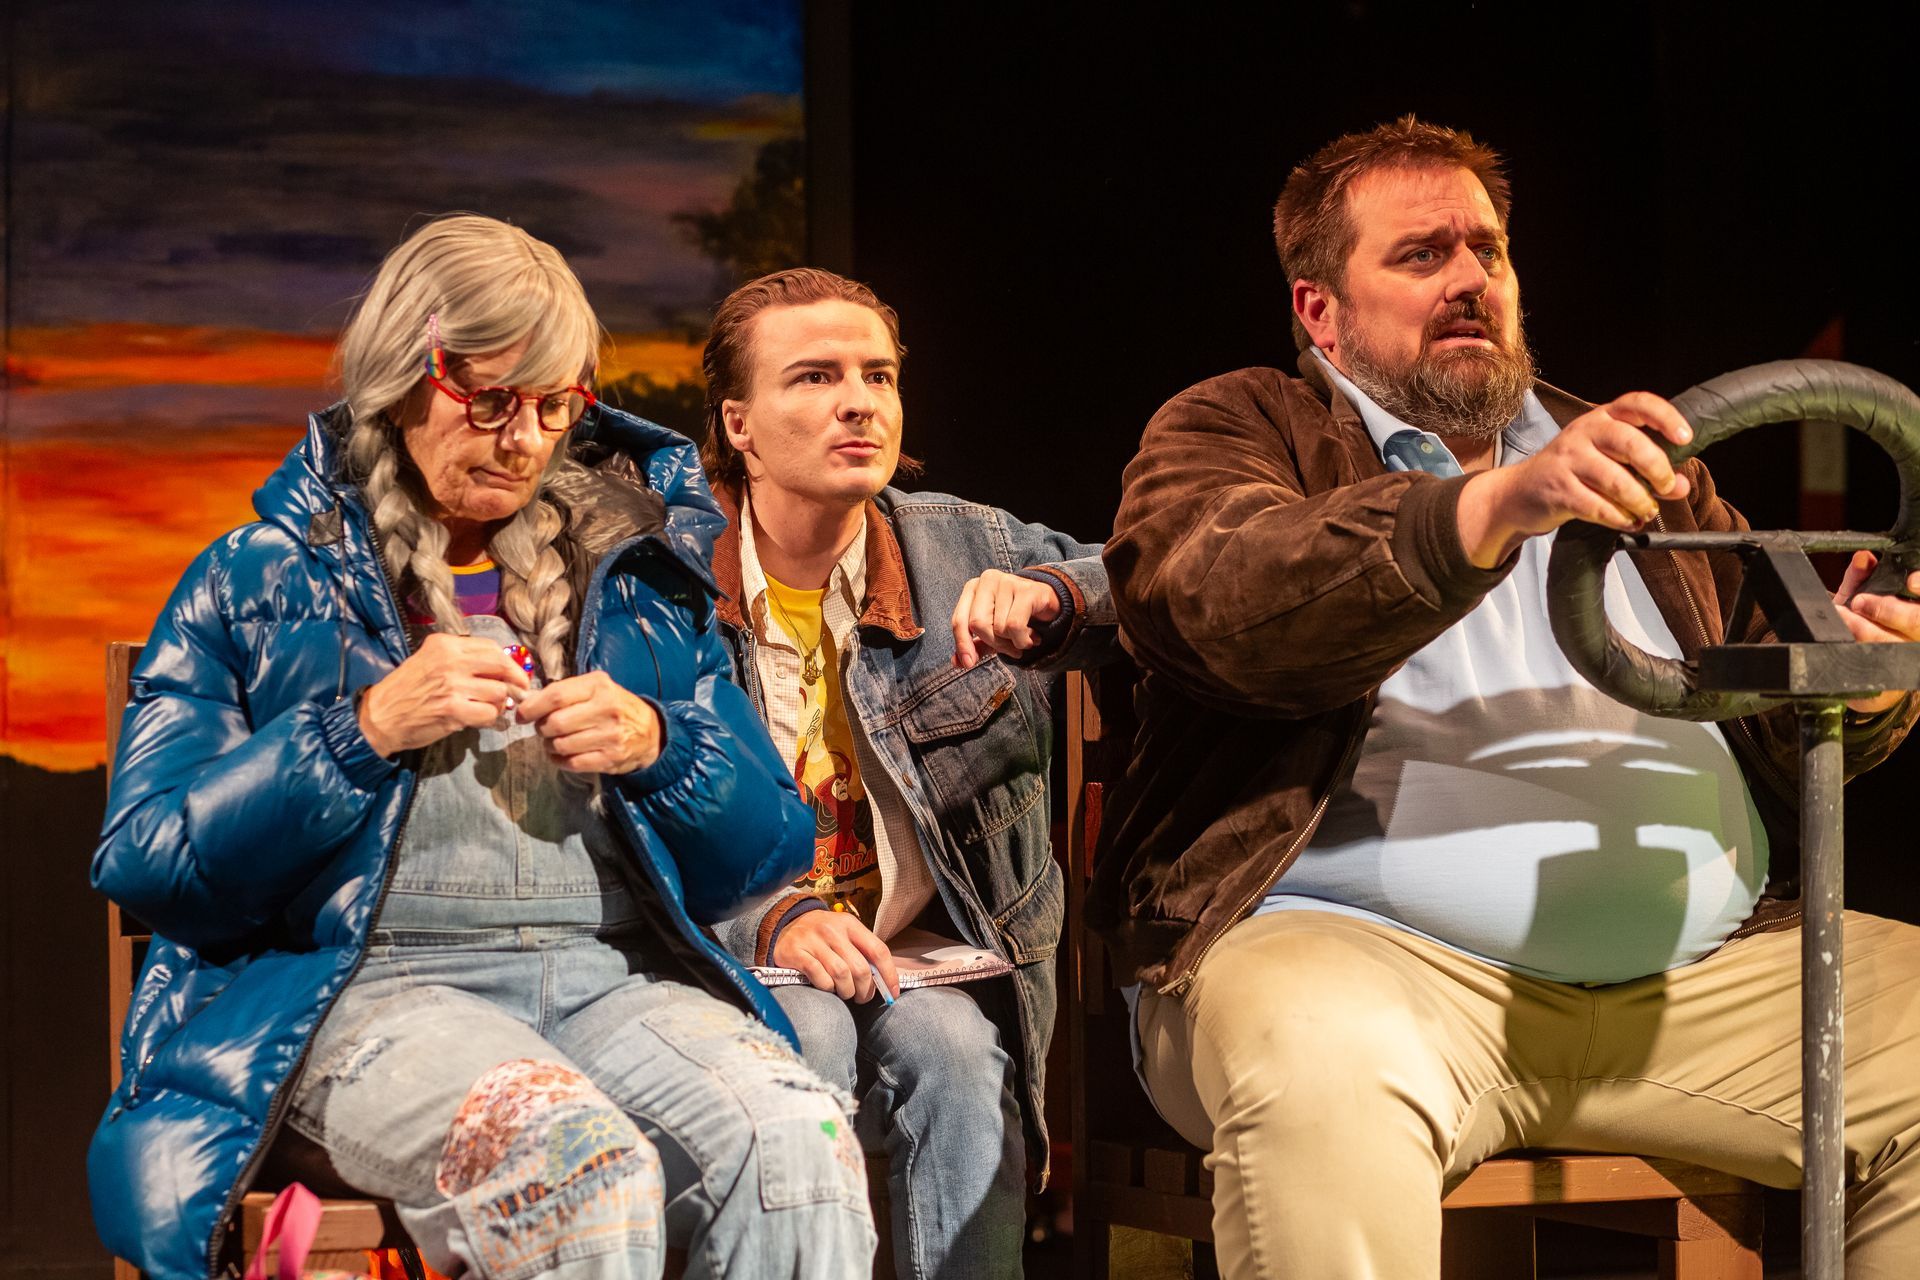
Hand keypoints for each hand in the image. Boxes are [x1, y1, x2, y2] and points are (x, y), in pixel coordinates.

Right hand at [358, 632, 530, 757]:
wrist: (379, 716)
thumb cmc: (406, 689)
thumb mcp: (428, 659)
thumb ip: (461, 658)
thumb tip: (499, 665)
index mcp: (445, 645)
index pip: (491, 647)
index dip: (508, 662)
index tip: (514, 672)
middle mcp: (450, 661)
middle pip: (502, 665)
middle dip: (516, 679)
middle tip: (519, 690)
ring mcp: (453, 686)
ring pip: (499, 692)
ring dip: (498, 703)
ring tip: (488, 706)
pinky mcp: (453, 710)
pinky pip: (489, 713)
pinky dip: (489, 718)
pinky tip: (478, 719)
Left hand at [515, 670, 662, 773]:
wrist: (651, 732)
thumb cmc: (615, 706)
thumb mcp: (596, 688)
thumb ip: (565, 692)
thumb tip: (527, 702)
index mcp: (599, 687)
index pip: (556, 696)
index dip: (532, 707)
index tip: (522, 715)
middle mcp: (606, 709)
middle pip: (555, 723)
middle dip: (541, 728)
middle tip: (543, 728)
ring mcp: (610, 736)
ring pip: (561, 745)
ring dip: (549, 745)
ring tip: (554, 741)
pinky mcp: (610, 759)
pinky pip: (572, 763)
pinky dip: (559, 760)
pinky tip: (561, 754)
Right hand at [772, 908, 899, 1001]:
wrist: (785, 925)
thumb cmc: (822, 936)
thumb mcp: (844, 933)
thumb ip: (862, 951)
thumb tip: (884, 980)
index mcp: (850, 924)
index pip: (879, 950)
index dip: (889, 975)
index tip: (892, 993)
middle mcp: (833, 930)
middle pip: (860, 968)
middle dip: (866, 990)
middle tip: (862, 997)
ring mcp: (813, 940)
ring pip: (841, 975)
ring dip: (847, 991)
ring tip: (845, 994)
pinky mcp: (796, 953)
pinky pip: (820, 978)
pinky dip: (828, 988)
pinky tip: (828, 988)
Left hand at [951, 569, 1061, 668]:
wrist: (1047, 603)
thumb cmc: (1015, 615)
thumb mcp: (992, 631)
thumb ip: (975, 645)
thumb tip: (957, 662)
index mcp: (972, 588)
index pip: (960, 619)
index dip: (962, 643)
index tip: (968, 663)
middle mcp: (987, 580)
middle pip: (978, 624)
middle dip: (994, 644)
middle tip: (1010, 649)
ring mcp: (1007, 582)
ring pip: (999, 628)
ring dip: (1013, 643)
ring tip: (1023, 639)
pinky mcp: (1027, 590)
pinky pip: (1015, 626)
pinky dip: (1023, 640)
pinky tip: (1032, 637)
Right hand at [1457, 391, 1693, 567]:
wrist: (1518, 494)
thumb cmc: (1572, 474)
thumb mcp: (1608, 462)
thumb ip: (1646, 470)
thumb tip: (1681, 486)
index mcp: (1601, 417)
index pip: (1637, 404)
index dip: (1666, 417)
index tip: (1685, 439)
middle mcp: (1584, 432)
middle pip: (1629, 442)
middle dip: (1656, 468)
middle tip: (1667, 487)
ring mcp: (1567, 460)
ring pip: (1615, 479)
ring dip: (1639, 500)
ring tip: (1646, 512)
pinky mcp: (1558, 489)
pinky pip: (1597, 506)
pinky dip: (1618, 518)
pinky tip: (1628, 523)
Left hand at [1831, 551, 1919, 715]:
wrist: (1847, 668)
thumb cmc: (1861, 625)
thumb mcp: (1859, 598)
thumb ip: (1861, 577)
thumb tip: (1863, 558)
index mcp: (1917, 614)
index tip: (1909, 581)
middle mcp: (1918, 636)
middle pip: (1917, 622)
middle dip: (1888, 609)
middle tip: (1858, 602)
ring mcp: (1909, 662)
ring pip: (1894, 645)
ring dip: (1866, 630)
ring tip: (1843, 617)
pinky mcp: (1892, 686)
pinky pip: (1878, 669)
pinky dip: (1860, 653)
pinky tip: (1846, 644)